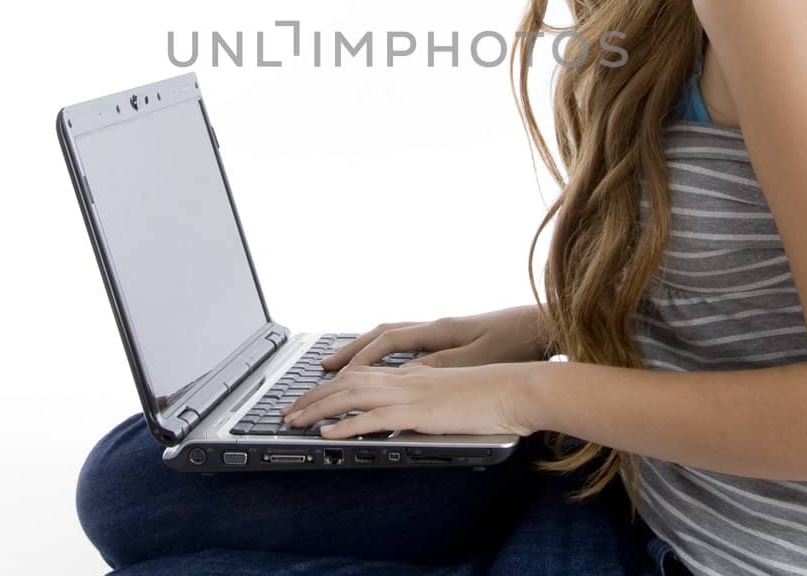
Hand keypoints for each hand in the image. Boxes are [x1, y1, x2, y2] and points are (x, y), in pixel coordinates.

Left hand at [280, 362, 539, 438]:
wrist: (516, 389)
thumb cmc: (492, 395)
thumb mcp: (452, 394)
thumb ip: (427, 400)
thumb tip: (409, 414)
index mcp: (414, 373)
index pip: (362, 375)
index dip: (332, 385)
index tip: (311, 396)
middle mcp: (406, 378)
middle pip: (347, 382)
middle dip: (314, 396)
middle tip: (290, 411)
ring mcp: (410, 393)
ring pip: (351, 396)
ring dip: (319, 409)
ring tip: (295, 421)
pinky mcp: (418, 412)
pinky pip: (373, 418)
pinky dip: (345, 426)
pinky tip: (328, 434)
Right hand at [320, 306, 550, 371]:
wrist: (546, 326)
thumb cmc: (517, 341)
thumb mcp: (478, 359)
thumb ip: (439, 366)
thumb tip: (404, 374)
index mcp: (439, 330)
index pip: (387, 341)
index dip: (360, 359)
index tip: (336, 377)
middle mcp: (437, 327)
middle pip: (382, 334)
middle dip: (351, 352)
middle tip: (323, 368)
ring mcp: (444, 332)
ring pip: (393, 337)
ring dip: (367, 351)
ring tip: (345, 366)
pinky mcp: (455, 340)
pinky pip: (408, 344)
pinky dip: (387, 354)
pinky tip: (386, 368)